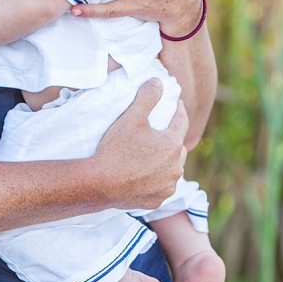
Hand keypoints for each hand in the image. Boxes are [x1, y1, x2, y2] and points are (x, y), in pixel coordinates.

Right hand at [95, 79, 188, 209]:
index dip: (179, 110)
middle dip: (172, 138)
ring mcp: (168, 185)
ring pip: (172, 168)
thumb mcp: (131, 117)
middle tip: (160, 131)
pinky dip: (157, 179)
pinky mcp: (158, 200)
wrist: (101, 183)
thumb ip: (147, 97)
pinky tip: (144, 175)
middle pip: (178, 147)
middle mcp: (176, 166)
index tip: (176, 103)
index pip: (181, 121)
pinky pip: (162, 186)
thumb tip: (158, 82)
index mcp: (172, 144)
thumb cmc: (116, 149)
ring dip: (165, 161)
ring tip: (151, 154)